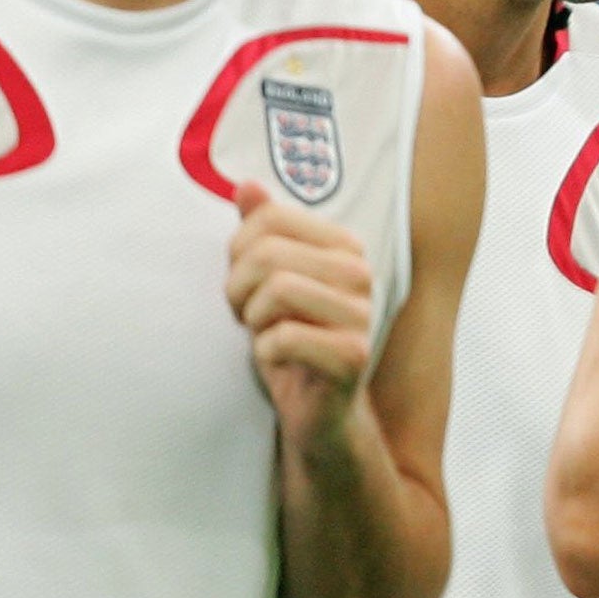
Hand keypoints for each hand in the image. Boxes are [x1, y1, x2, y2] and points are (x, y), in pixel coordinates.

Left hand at [226, 182, 375, 454]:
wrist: (317, 411)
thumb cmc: (290, 341)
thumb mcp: (267, 282)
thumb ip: (261, 232)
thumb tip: (246, 186)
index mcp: (343, 246)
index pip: (267, 219)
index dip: (237, 252)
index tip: (244, 283)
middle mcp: (360, 273)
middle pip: (267, 251)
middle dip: (239, 288)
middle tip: (248, 315)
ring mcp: (361, 314)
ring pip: (276, 289)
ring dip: (253, 320)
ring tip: (264, 335)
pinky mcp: (353, 355)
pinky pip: (283, 337)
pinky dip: (264, 352)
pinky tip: (277, 362)